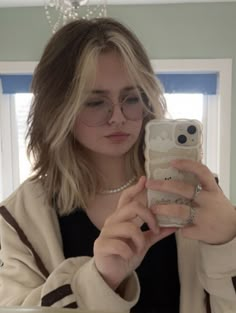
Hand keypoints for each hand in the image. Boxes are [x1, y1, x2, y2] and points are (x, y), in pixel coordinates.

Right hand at [93, 176, 176, 290]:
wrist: (111, 274)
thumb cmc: (127, 253)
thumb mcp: (144, 242)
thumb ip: (156, 232)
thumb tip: (175, 225)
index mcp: (122, 217)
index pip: (127, 197)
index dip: (135, 188)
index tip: (145, 180)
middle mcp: (113, 220)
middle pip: (132, 207)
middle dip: (149, 216)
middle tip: (156, 228)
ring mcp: (106, 232)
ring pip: (129, 227)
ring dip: (140, 239)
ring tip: (140, 248)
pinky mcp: (101, 245)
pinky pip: (120, 244)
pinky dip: (129, 252)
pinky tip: (129, 256)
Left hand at [147, 159, 235, 244]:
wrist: (233, 231)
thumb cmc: (218, 208)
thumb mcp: (213, 193)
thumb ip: (200, 185)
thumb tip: (178, 170)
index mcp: (212, 189)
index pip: (201, 171)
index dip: (187, 165)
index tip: (172, 162)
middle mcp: (208, 201)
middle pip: (184, 190)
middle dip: (164, 186)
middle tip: (150, 184)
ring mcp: (205, 217)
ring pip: (180, 210)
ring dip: (164, 209)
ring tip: (153, 208)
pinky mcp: (202, 231)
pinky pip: (184, 229)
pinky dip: (176, 227)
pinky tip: (169, 226)